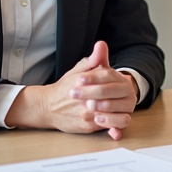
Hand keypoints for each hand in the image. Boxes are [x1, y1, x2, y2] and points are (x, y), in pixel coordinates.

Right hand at [6, 41, 137, 138]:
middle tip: (123, 94)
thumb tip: (101, 45)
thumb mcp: (78, 70)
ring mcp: (86, 114)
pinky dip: (113, 121)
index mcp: (83, 80)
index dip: (115, 78)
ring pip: (111, 112)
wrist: (48, 107)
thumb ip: (93, 60)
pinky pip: (106, 125)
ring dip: (118, 109)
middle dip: (118, 94)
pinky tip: (115, 116)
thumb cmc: (66, 87)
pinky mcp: (87, 127)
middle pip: (110, 95)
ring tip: (121, 106)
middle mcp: (84, 98)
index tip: (120, 79)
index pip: (107, 76)